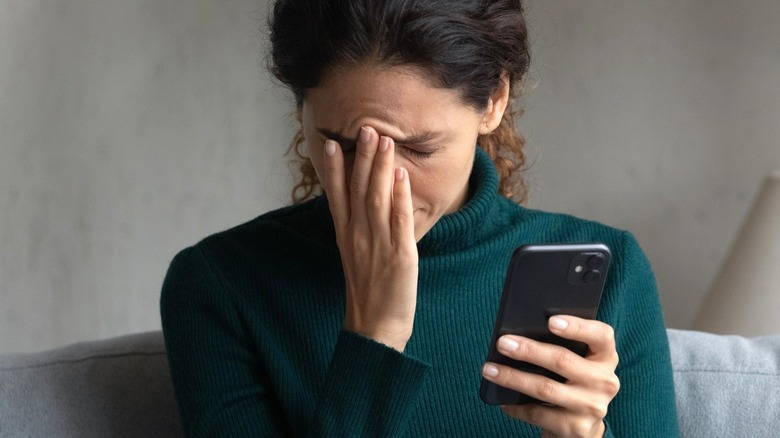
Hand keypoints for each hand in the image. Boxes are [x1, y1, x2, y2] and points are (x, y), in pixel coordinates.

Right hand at [321, 126, 417, 351]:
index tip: (333, 143)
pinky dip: (399, 197)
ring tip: (384, 141)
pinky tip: (402, 175)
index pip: (337, 195)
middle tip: (366, 128)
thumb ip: (357, 228)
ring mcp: (378, 244)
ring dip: (381, 168)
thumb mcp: (355, 255)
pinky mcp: (399, 255)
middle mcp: (358, 236)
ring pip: (377, 198)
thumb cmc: (368, 290)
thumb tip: (362, 203)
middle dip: (362, 158)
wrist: (374, 327)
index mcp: (346, 235)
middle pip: (358, 190)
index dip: (335, 169)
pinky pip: (398, 221)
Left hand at [481, 316, 619, 437]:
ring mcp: (592, 407)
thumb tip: (519, 334)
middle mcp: (605, 381)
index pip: (601, 335)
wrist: (581, 428)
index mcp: (605, 357)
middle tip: (503, 343)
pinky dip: (516, 407)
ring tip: (490, 369)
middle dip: (528, 350)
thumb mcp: (576, 363)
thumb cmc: (571, 382)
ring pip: (546, 388)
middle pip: (563, 360)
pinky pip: (538, 414)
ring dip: (513, 378)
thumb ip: (561, 346)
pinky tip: (502, 400)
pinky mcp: (577, 428)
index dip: (577, 327)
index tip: (550, 321)